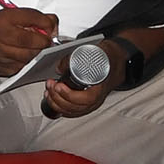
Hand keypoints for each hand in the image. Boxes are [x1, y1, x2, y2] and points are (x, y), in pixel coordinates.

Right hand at [0, 6, 54, 78]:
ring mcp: (3, 56)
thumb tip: (53, 24)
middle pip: (35, 41)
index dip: (47, 23)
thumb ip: (35, 16)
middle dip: (45, 41)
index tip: (50, 25)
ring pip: (33, 56)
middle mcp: (1, 37)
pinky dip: (32, 63)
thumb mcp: (13, 15)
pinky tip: (30, 57)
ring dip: (40, 53)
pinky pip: (27, 67)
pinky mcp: (7, 70)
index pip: (33, 18)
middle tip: (46, 40)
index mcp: (4, 20)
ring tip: (38, 48)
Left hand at [40, 26, 163, 118]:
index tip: (59, 86)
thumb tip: (59, 67)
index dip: (70, 95)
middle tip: (50, 85)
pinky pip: (70, 111)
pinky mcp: (84, 104)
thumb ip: (76, 58)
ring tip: (48, 90)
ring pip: (72, 111)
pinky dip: (58, 106)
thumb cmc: (106, 57)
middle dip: (58, 97)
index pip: (87, 98)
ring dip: (56, 102)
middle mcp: (97, 99)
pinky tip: (51, 97)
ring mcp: (91, 103)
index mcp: (102, 87)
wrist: (115, 61)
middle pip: (76, 107)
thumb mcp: (94, 51)